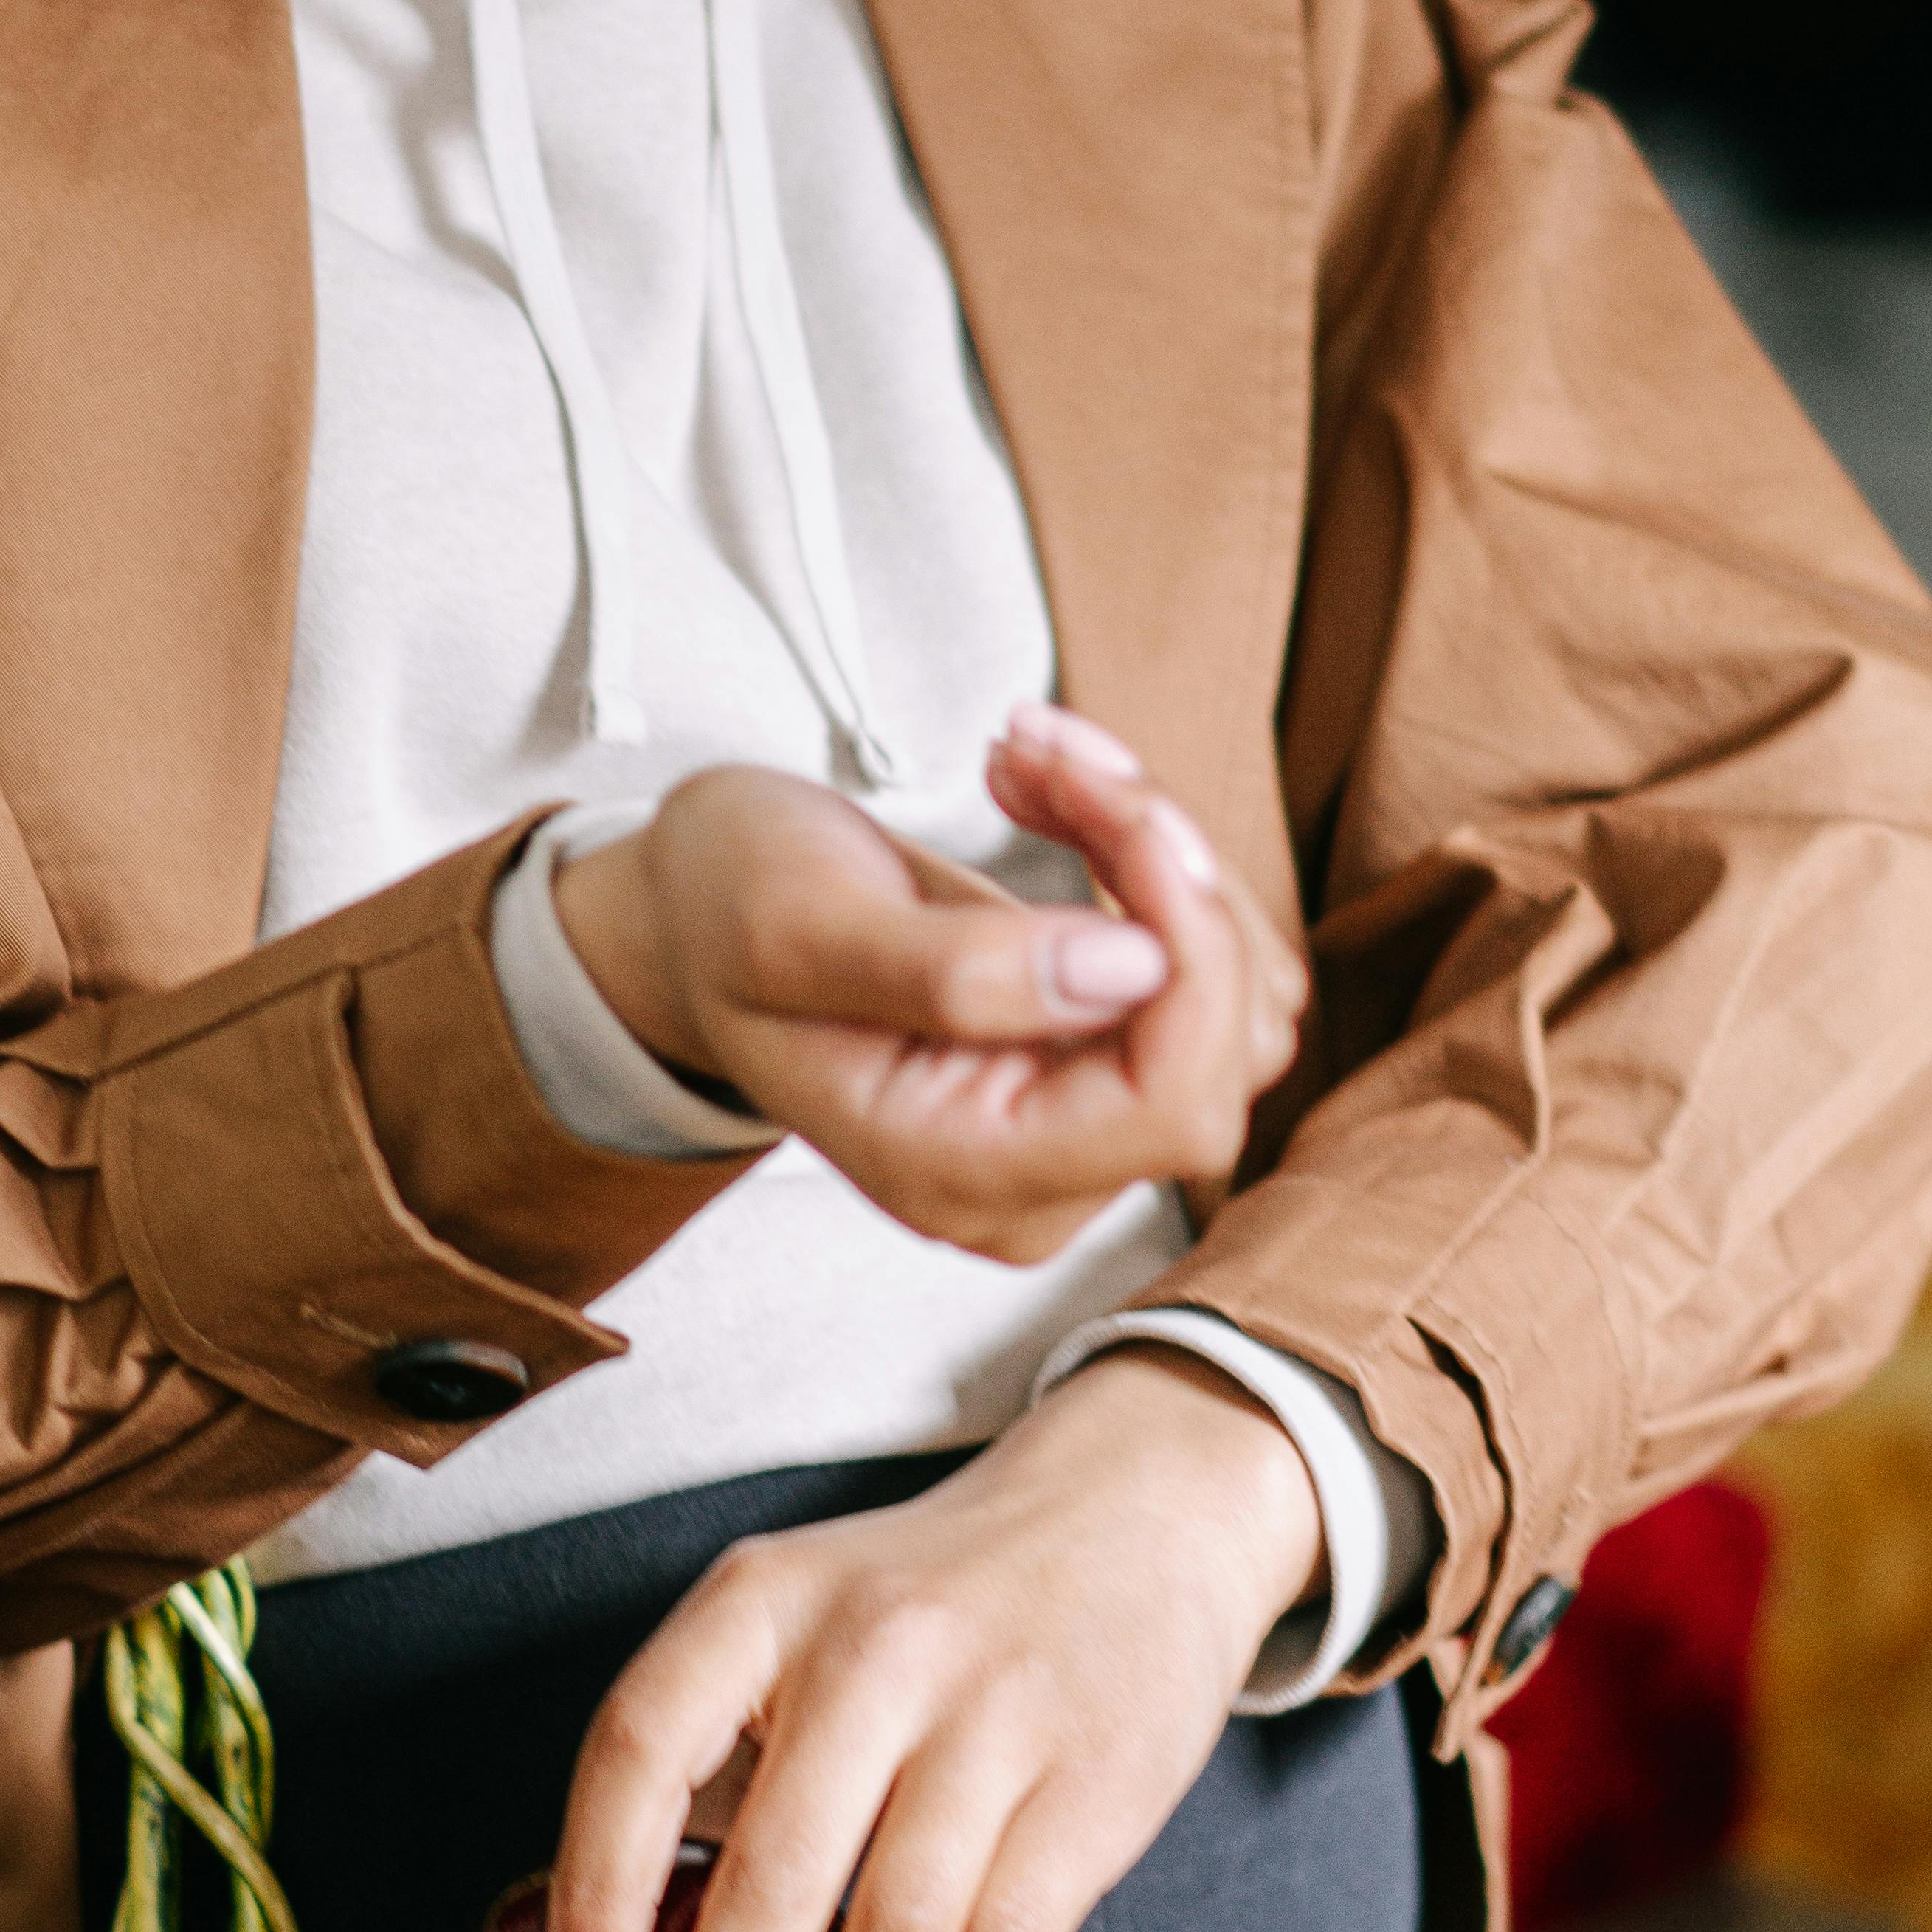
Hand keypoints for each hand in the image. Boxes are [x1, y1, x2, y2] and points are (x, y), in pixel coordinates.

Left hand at [544, 1347, 1325, 1931]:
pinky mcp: (1091, 1787)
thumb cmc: (931, 1600)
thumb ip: (725, 1754)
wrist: (1138, 1512)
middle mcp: (870, 1650)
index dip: (597, 1891)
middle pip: (773, 1877)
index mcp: (761, 1603)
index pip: (639, 1749)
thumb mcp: (802, 1617)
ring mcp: (991, 1718)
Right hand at [550, 701, 1306, 1266]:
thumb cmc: (720, 916)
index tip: (1114, 817)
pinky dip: (1154, 861)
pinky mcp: (1101, 1060)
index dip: (1186, 956)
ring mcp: (1076, 1127)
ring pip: (1237, 998)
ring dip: (1162, 853)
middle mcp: (1035, 1178)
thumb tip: (1129, 970)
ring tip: (1040, 762)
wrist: (693, 916)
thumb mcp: (794, 925)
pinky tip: (1060, 799)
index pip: (1168, 1105)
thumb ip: (953, 971)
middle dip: (1166, 875)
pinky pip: (1207, 966)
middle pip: (1220, 1046)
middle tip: (1051, 753)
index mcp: (953, 1171)